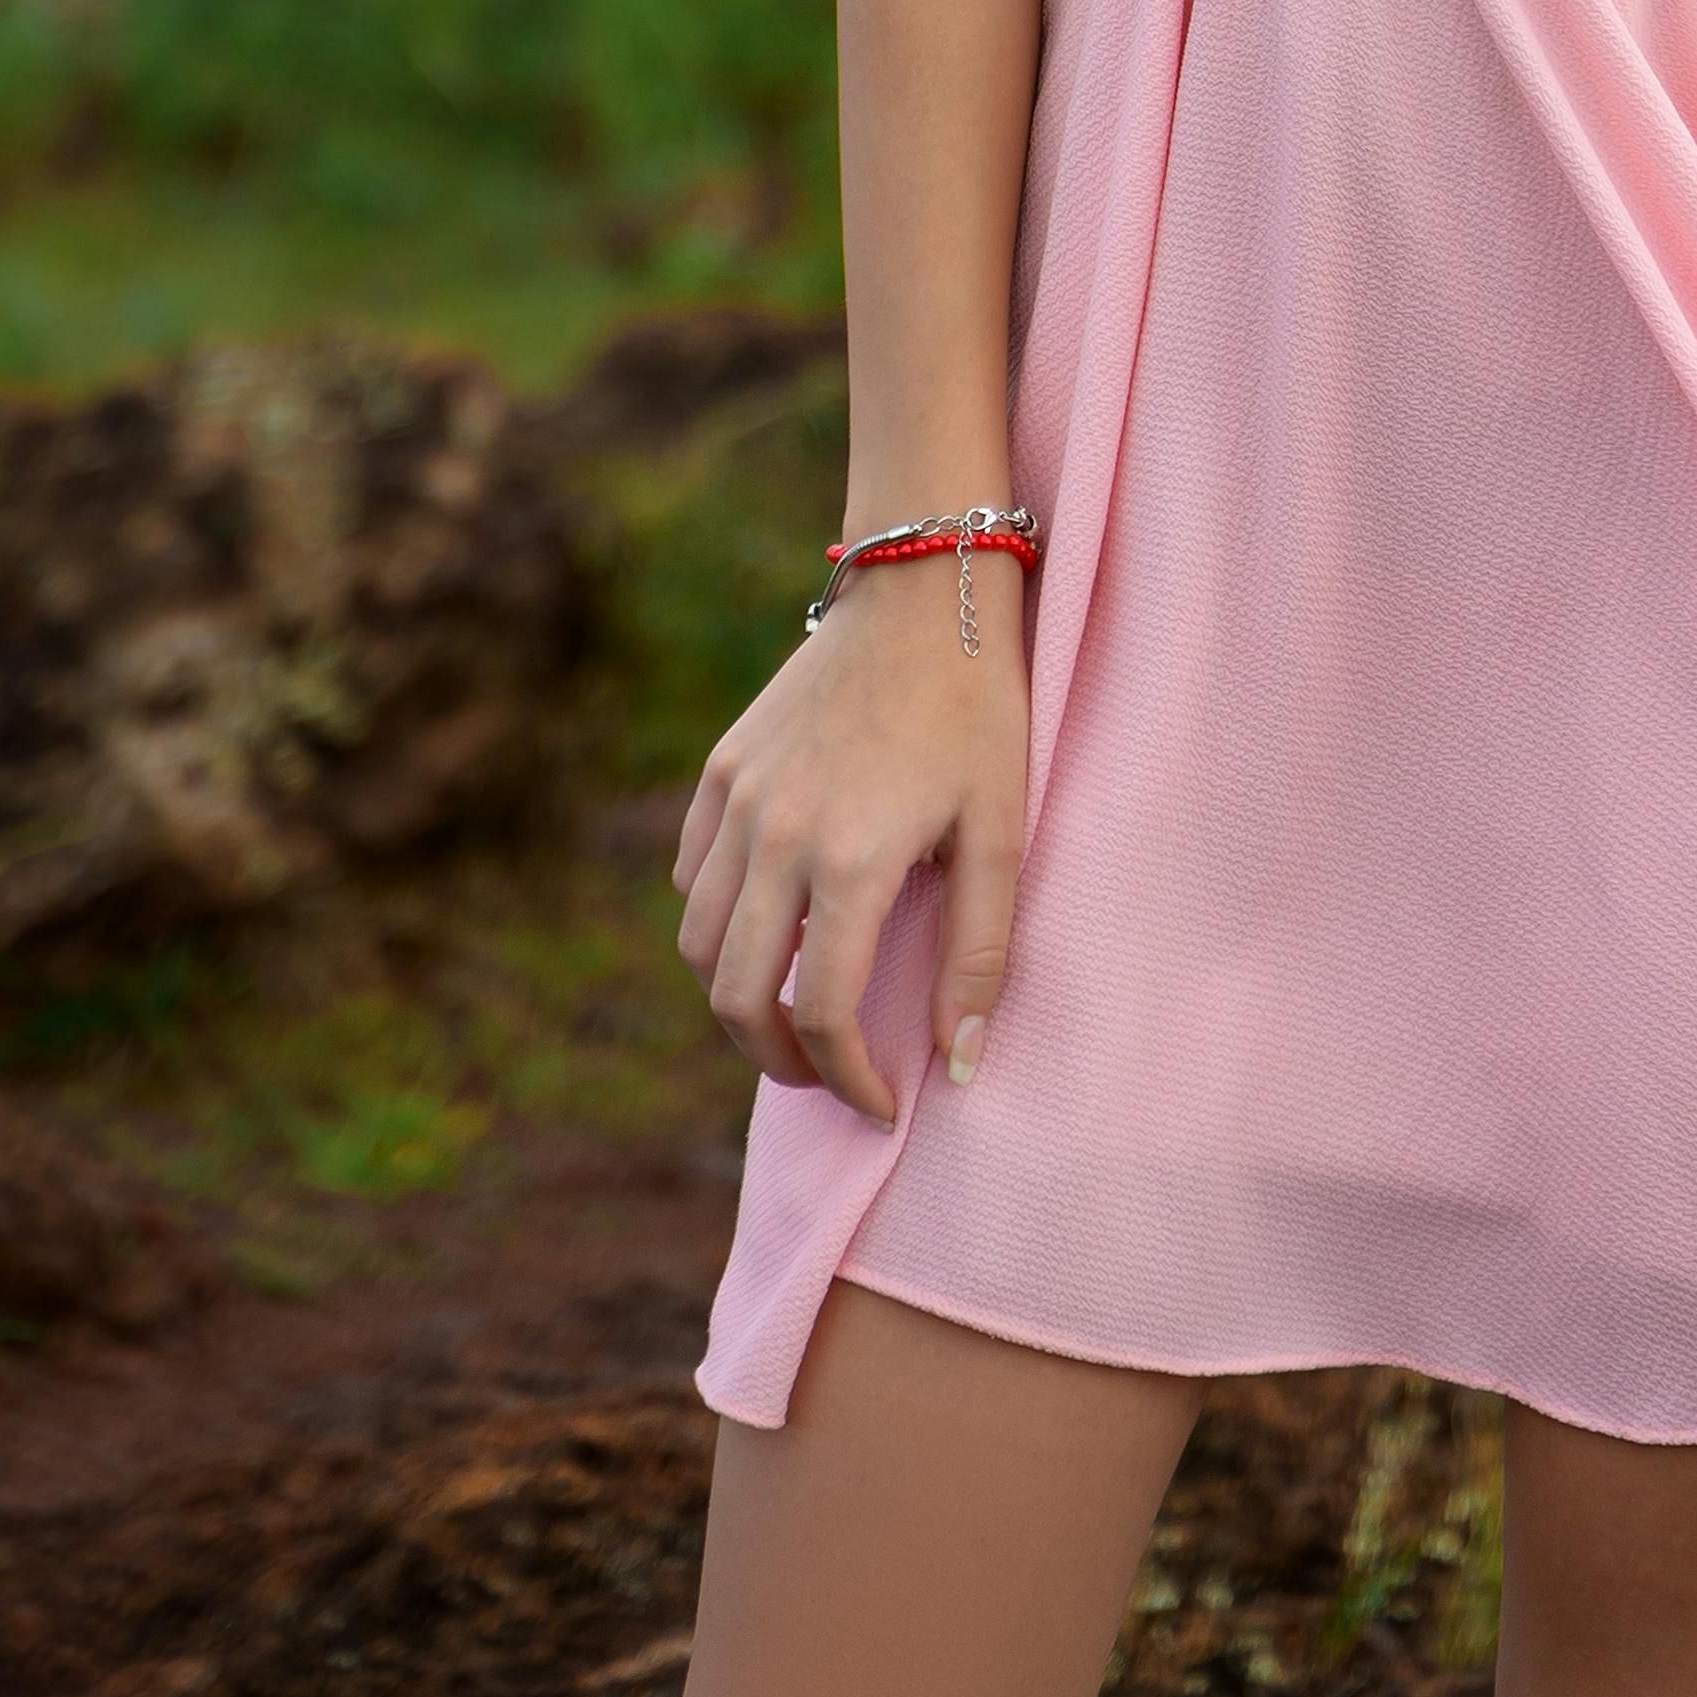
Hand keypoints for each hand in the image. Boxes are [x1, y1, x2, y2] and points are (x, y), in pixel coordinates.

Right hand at [670, 554, 1031, 1121]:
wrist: (923, 592)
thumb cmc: (977, 711)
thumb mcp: (1004, 831)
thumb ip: (981, 954)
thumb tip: (957, 1067)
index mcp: (850, 859)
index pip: (820, 1013)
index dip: (848, 1080)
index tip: (882, 1105)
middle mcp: (775, 835)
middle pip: (734, 996)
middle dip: (777, 1059)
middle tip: (828, 1073)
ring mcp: (736, 799)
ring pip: (698, 943)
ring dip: (736, 998)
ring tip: (794, 1012)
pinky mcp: (720, 769)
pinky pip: (693, 876)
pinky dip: (716, 923)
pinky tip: (770, 927)